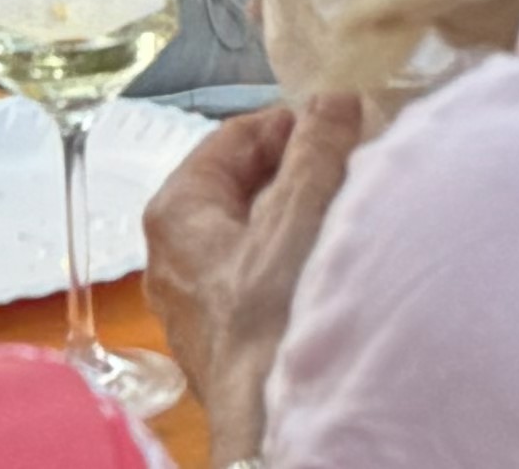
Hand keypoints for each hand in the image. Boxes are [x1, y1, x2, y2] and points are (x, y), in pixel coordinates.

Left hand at [146, 90, 366, 464]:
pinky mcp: (220, 335)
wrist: (272, 417)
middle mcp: (171, 255)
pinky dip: (290, 258)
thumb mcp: (301, 210)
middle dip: (295, 170)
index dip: (288, 124)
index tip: (334, 125)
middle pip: (240, 185)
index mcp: (175, 212)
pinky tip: (326, 263)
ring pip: (249, 231)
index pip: (233, 137)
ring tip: (343, 211)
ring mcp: (194, 300)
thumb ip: (316, 148)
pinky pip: (255, 274)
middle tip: (346, 164)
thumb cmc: (273, 315)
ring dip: (297, 214)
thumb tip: (330, 103)